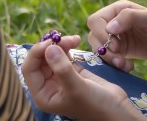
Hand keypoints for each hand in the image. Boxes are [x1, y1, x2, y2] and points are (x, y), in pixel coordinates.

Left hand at [21, 36, 139, 120]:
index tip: (50, 43)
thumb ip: (62, 69)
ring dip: (60, 44)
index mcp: (43, 94)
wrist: (117, 109)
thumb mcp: (77, 88)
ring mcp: (60, 77)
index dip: (36, 53)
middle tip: (63, 38)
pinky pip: (64, 54)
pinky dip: (68, 46)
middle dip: (50, 46)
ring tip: (73, 39)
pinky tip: (76, 40)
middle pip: (40, 60)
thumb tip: (49, 48)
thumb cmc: (95, 105)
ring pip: (52, 55)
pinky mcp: (73, 70)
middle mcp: (48, 86)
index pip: (29, 70)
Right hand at [87, 0, 146, 71]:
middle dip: (104, 49)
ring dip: (109, 59)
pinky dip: (114, 64)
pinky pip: (109, 57)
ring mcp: (117, 37)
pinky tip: (129, 67)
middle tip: (119, 59)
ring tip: (124, 65)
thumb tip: (109, 28)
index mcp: (118, 9)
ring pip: (99, 48)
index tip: (117, 46)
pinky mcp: (121, 50)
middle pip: (94, 35)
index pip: (96, 21)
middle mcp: (114, 22)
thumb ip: (129, 18)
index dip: (102, 34)